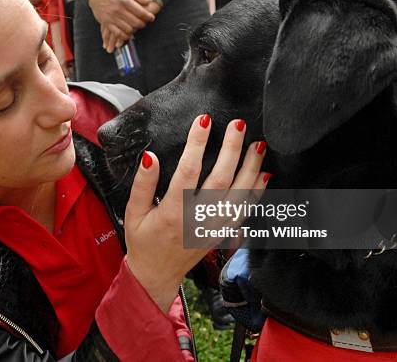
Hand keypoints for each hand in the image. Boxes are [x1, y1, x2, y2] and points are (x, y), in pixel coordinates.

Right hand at [88, 0, 155, 52]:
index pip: (140, 12)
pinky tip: (128, 33)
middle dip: (142, 24)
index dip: (148, 16)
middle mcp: (119, 10)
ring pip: (128, 29)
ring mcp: (112, 17)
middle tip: (144, 22)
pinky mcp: (107, 23)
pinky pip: (118, 33)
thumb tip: (149, 1)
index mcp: (125, 0)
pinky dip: (125, 35)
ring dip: (134, 30)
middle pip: (135, 22)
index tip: (151, 18)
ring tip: (136, 27)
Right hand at [125, 116, 268, 311]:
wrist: (156, 275)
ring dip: (251, 168)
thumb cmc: (143, 242)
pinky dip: (256, 192)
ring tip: (258, 144)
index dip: (197, 143)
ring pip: (239, 195)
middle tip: (238, 125)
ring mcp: (213, 229)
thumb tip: (150, 156)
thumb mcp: (133, 212)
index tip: (203, 120)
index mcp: (172, 212)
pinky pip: (245, 211)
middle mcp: (196, 220)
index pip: (188, 170)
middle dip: (232, 149)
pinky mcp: (222, 235)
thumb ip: (142, 184)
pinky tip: (263, 174)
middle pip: (221, 179)